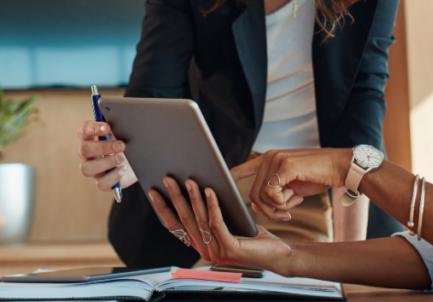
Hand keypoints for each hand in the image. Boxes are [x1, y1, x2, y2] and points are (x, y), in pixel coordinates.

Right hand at [76, 120, 137, 190]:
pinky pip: (100, 183)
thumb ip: (119, 124)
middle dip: (103, 147)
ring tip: (122, 158)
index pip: (83, 131)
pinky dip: (112, 177)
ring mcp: (94, 169)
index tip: (107, 127)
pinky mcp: (103, 182)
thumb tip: (121, 118)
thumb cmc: (128, 143)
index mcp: (91, 138)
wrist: (140, 161)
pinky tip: (123, 170)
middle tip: (121, 145)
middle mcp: (88, 154)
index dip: (93, 129)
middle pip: (84, 150)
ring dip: (106, 162)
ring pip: (86, 169)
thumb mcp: (124, 132)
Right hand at [148, 178, 292, 273]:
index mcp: (201, 244)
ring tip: (189, 179)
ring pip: (200, 219)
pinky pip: (217, 222)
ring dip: (192, 197)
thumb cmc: (252, 236)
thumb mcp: (228, 222)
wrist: (278, 254)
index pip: (176, 226)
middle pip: (185, 220)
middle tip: (167, 179)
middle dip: (174, 197)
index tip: (154, 192)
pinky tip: (210, 190)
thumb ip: (211, 214)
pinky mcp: (230, 249)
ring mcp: (216, 251)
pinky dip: (212, 204)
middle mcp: (205, 250)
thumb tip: (197, 186)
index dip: (163, 209)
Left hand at [231, 148, 351, 220]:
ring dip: (275, 208)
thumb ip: (274, 194)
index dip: (230, 178)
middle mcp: (270, 157)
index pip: (242, 168)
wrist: (341, 167)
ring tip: (290, 208)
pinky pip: (273, 193)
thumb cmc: (318, 177)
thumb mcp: (292, 187)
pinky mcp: (285, 166)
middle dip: (265, 210)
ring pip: (261, 195)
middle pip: (253, 192)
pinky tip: (295, 202)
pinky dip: (282, 203)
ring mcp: (277, 159)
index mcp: (270, 159)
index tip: (219, 186)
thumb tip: (253, 205)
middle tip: (283, 215)